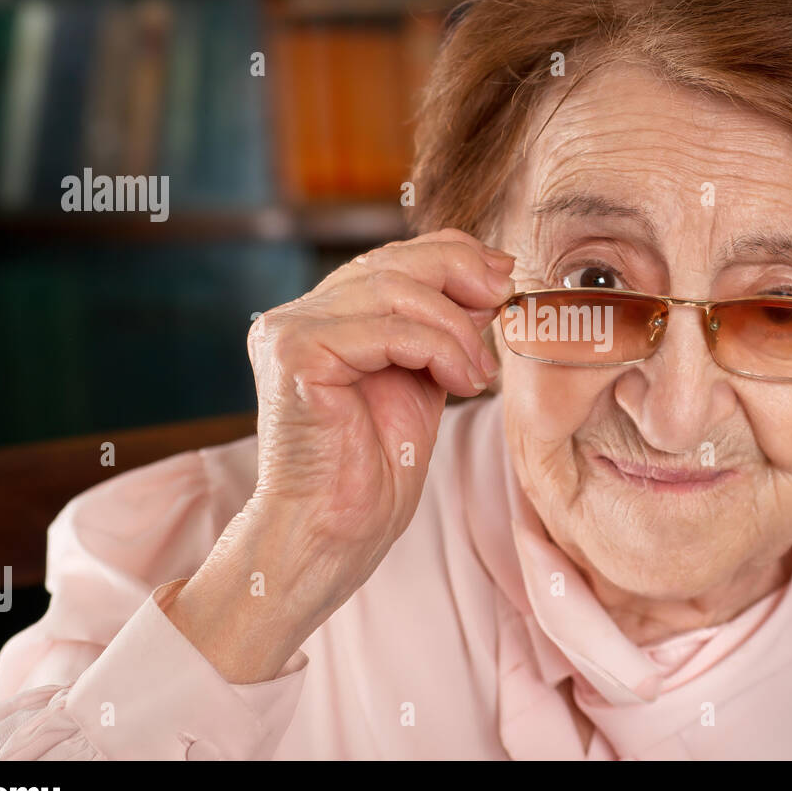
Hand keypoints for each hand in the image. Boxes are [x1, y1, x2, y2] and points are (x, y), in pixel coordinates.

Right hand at [166, 228, 514, 681]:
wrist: (335, 535)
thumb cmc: (376, 471)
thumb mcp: (422, 381)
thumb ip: (441, 330)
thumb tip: (490, 275)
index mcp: (320, 319)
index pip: (389, 260)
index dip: (451, 255)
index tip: (503, 274)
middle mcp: (295, 318)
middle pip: (391, 263)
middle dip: (459, 274)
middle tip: (503, 299)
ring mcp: (288, 333)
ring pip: (393, 290)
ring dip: (454, 327)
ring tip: (479, 372)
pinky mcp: (295, 355)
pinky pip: (387, 329)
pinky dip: (439, 349)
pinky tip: (461, 382)